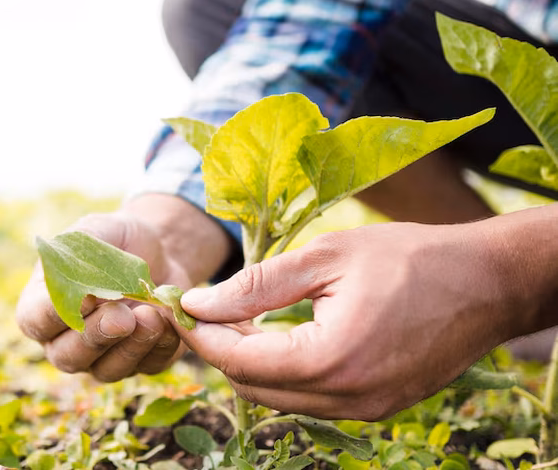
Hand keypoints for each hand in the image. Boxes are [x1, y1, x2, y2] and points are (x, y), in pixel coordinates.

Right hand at [17, 212, 190, 381]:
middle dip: (96, 336)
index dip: (54, 315)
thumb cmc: (116, 240)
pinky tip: (168, 320)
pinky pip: (148, 366)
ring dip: (130, 347)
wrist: (160, 250)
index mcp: (44, 305)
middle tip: (122, 316)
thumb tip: (82, 290)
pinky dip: (160, 346)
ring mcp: (103, 356)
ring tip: (151, 316)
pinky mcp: (142, 361)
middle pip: (68, 356)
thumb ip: (79, 254)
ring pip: (107, 370)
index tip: (83, 298)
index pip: (35, 321)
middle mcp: (67, 339)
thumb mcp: (95, 231)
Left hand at [175, 220, 531, 420]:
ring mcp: (364, 410)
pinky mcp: (376, 408)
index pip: (239, 361)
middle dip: (221, 350)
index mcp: (330, 359)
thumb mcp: (326, 258)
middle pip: (252, 388)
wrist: (487, 283)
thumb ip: (256, 285)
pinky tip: (281, 336)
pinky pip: (310, 399)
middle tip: (205, 310)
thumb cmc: (410, 258)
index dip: (202, 334)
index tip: (180, 306)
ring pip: (279, 398)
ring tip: (240, 318)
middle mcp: (346, 398)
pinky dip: (285, 372)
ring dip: (251, 363)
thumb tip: (198, 303)